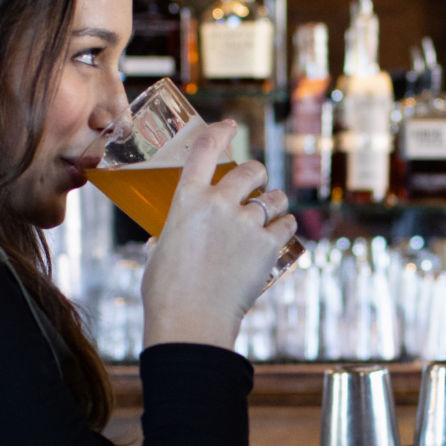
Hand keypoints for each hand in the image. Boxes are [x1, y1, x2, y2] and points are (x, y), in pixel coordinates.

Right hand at [141, 120, 297, 350]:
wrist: (191, 321)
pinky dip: (285, 225)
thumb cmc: (166, 292)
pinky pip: (286, 224)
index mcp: (186, 199)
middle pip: (250, 170)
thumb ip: (169, 234)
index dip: (220, 132)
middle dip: (256, 174)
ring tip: (270, 211)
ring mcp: (246, 224)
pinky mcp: (268, 246)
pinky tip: (281, 230)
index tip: (230, 125)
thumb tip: (166, 238)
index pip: (205, 149)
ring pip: (273, 198)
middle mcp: (219, 203)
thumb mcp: (159, 252)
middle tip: (256, 182)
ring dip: (273, 202)